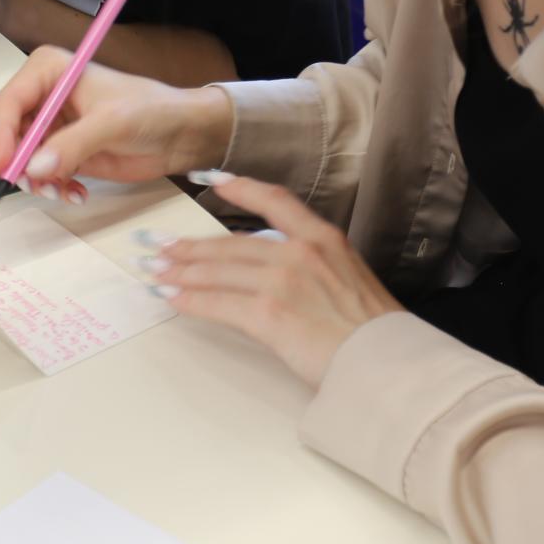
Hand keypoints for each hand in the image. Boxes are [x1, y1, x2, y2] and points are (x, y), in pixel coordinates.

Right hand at [0, 47, 233, 200]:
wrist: (181, 134)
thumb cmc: (152, 110)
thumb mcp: (111, 122)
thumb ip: (72, 144)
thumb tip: (35, 167)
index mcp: (50, 71)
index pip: (9, 101)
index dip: (2, 134)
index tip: (8, 163)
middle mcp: (46, 97)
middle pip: (9, 131)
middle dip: (17, 161)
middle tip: (32, 184)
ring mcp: (55, 126)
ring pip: (23, 157)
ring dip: (35, 180)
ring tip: (58, 191)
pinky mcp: (65, 151)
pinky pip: (43, 174)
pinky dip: (53, 187)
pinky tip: (76, 193)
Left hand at [139, 175, 402, 387]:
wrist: (387, 362)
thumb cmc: (376, 333)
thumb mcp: (351, 280)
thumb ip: (317, 269)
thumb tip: (282, 277)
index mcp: (324, 239)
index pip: (274, 201)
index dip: (240, 187)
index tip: (212, 180)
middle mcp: (300, 252)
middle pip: (231, 244)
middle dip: (191, 248)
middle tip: (162, 248)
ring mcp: (282, 281)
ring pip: (218, 272)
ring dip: (181, 273)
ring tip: (157, 272)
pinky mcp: (269, 313)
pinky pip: (218, 304)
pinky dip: (190, 301)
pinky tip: (172, 299)